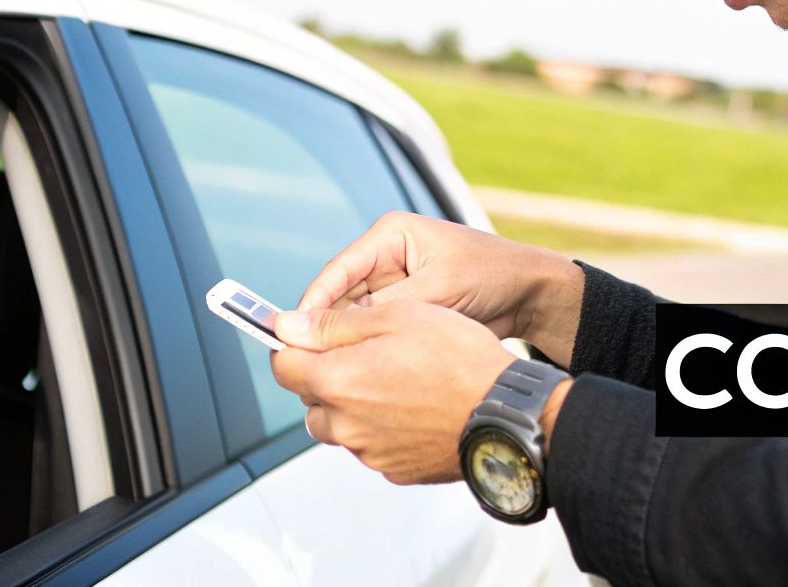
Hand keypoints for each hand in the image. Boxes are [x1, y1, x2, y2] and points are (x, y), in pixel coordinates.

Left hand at [270, 299, 513, 484]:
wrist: (505, 414)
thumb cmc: (458, 360)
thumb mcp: (396, 317)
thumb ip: (334, 324)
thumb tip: (287, 324)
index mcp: (336, 382)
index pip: (282, 365)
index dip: (293, 344)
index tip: (308, 334)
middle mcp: (345, 424)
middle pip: (310, 398)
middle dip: (327, 375)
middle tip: (368, 352)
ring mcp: (369, 452)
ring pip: (341, 424)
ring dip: (353, 403)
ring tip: (396, 379)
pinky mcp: (394, 470)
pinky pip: (372, 444)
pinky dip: (383, 426)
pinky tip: (415, 405)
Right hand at [297, 211, 584, 364]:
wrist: (532, 296)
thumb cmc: (493, 275)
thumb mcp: (438, 289)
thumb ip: (386, 307)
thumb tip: (339, 325)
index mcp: (391, 236)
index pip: (338, 271)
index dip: (313, 303)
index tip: (292, 333)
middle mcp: (387, 259)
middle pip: (340, 298)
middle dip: (327, 329)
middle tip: (308, 362)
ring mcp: (396, 286)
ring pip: (356, 320)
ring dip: (348, 343)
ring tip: (333, 371)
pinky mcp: (406, 312)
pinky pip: (377, 332)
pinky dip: (369, 350)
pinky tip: (361, 371)